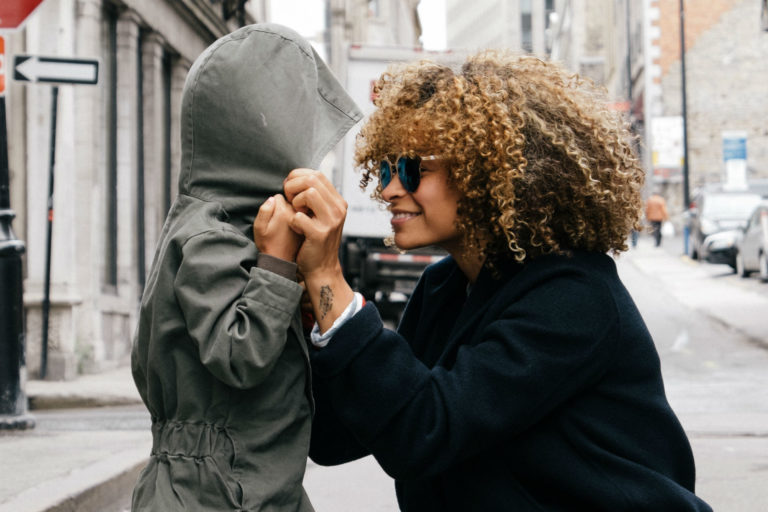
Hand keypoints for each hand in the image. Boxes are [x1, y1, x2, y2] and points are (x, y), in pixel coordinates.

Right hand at [253, 194, 302, 261]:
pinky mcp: (309, 225)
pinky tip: (295, 229)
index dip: (273, 205)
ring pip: (298, 207)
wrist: (282, 261)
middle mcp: (295, 212)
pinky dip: (300, 219)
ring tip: (287, 227)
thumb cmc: (268, 244)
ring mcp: (304, 218)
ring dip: (293, 213)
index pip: (279, 196)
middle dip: (284, 207)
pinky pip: (304, 215)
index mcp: (282, 211)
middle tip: (279, 222)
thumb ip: (264, 210)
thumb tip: (272, 198)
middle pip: (290, 200)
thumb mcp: (259, 228)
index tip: (272, 217)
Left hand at [283, 169, 353, 332]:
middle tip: (289, 201)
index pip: (317, 174)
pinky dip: (292, 222)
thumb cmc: (315, 239)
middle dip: (293, 187)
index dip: (298, 177)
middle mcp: (338, 209)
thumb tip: (298, 177)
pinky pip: (299, 216)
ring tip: (295, 213)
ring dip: (294, 202)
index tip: (290, 190)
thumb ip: (315, 197)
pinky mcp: (320, 234)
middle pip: (312, 180)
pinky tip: (297, 229)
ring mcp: (331, 221)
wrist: (321, 268)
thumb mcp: (321, 214)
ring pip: (308, 193)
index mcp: (338, 202)